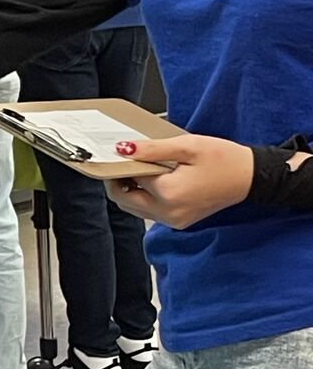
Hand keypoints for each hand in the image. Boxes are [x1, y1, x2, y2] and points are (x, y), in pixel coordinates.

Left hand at [108, 135, 253, 228]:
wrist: (249, 177)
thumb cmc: (223, 159)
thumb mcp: (186, 146)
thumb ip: (152, 149)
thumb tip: (122, 149)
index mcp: (168, 193)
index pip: (128, 179)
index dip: (120, 164)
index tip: (118, 152)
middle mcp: (168, 212)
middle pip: (124, 200)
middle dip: (118, 181)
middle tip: (124, 162)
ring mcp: (173, 221)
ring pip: (135, 209)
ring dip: (130, 191)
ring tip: (140, 169)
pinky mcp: (179, 222)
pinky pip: (150, 212)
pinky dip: (145, 198)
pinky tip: (154, 180)